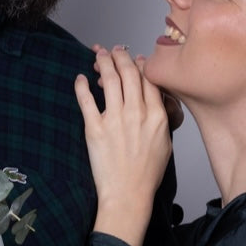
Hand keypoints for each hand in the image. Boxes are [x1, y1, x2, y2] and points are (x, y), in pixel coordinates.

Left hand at [76, 45, 173, 245]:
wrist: (128, 195)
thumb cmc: (146, 175)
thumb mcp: (165, 143)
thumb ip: (161, 119)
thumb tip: (154, 102)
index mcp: (157, 115)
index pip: (150, 79)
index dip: (141, 64)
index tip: (135, 58)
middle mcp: (137, 113)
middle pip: (129, 73)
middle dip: (120, 56)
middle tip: (114, 50)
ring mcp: (115, 119)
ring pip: (110, 79)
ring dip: (103, 62)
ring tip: (98, 54)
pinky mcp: (95, 129)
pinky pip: (86, 100)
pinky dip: (82, 86)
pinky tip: (81, 78)